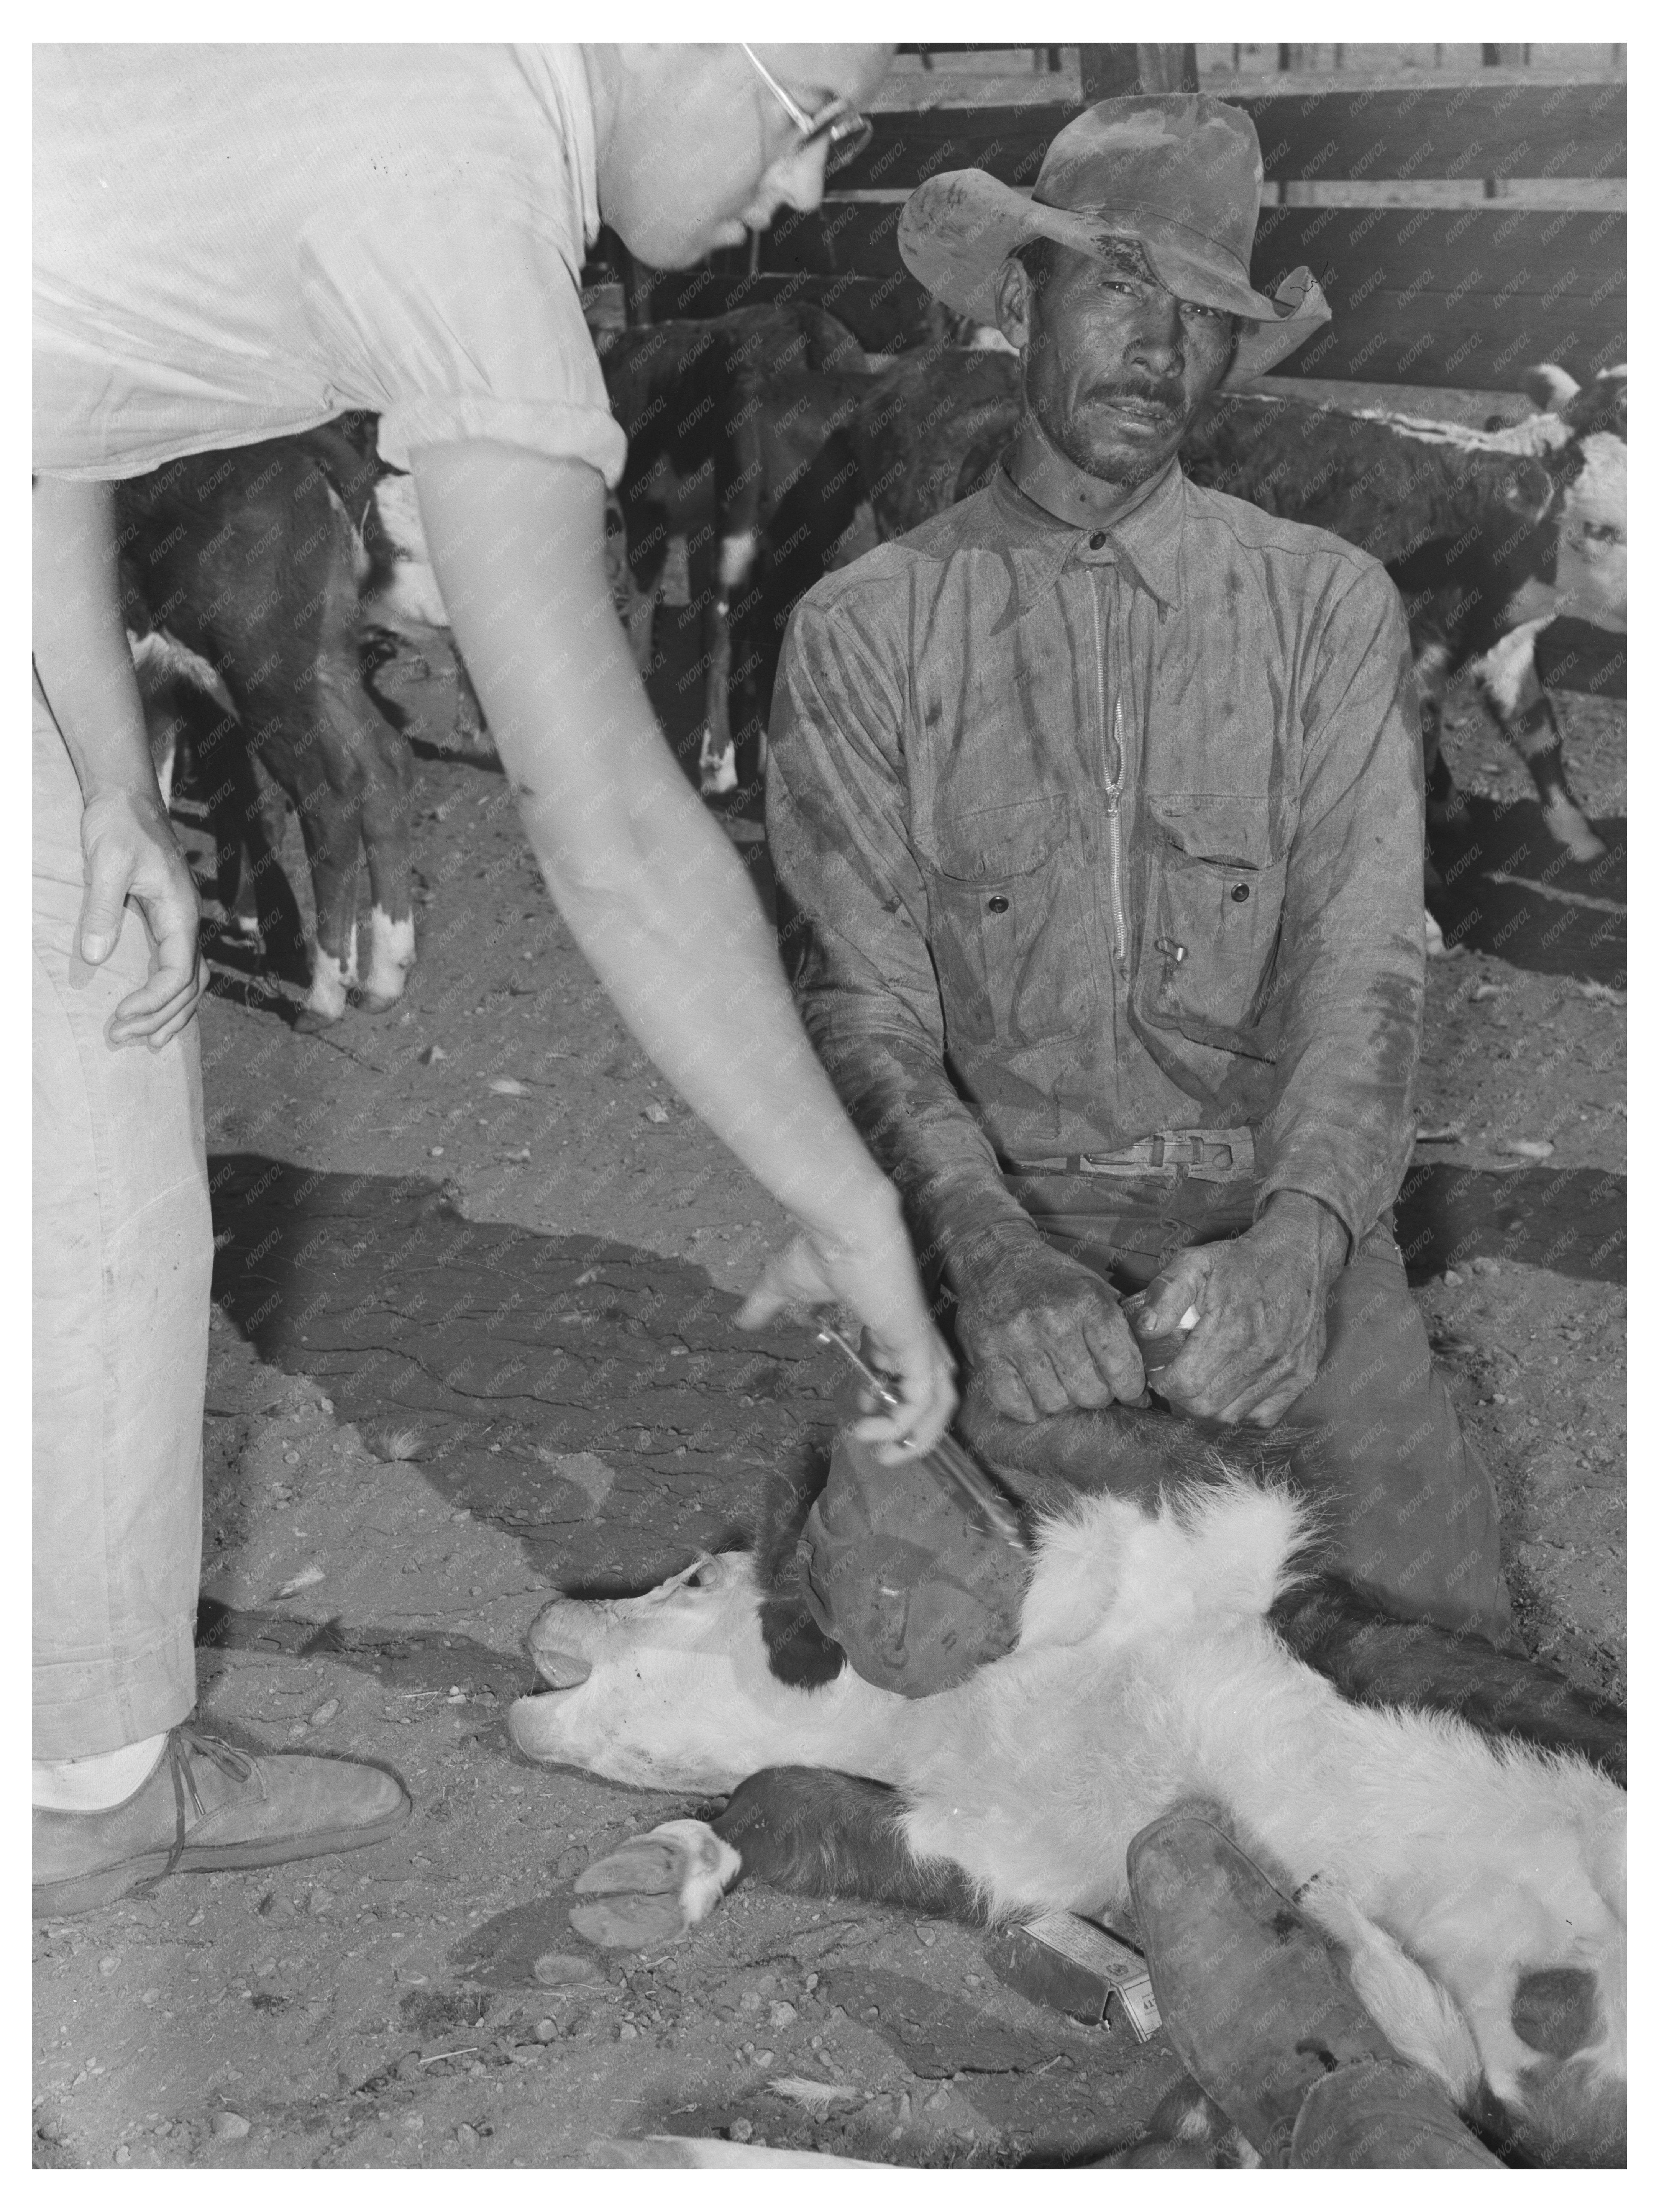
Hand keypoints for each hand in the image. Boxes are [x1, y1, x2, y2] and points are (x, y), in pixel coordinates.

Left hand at [79, 787, 206, 1049]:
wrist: (128, 798)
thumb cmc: (120, 825)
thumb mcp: (106, 863)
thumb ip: (103, 909)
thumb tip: (96, 956)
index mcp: (181, 913)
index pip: (178, 975)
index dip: (152, 1002)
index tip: (120, 1015)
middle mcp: (188, 923)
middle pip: (189, 988)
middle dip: (159, 1018)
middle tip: (120, 1036)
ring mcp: (181, 923)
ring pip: (191, 983)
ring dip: (171, 1015)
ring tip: (143, 1041)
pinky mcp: (168, 922)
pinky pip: (178, 969)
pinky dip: (169, 997)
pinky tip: (153, 1012)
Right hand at [738, 1210, 956, 1462]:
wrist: (844, 1226)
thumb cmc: (821, 1248)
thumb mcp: (785, 1285)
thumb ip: (767, 1306)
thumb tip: (741, 1320)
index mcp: (889, 1322)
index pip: (901, 1369)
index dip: (884, 1395)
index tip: (857, 1407)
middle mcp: (910, 1335)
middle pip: (930, 1392)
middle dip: (910, 1427)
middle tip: (879, 1449)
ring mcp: (919, 1342)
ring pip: (939, 1403)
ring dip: (916, 1437)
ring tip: (885, 1456)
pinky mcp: (918, 1346)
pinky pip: (923, 1400)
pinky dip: (904, 1426)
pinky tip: (871, 1434)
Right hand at [953, 1239, 1144, 1421]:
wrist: (995, 1256)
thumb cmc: (1052, 1278)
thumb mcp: (1095, 1288)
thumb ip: (1122, 1328)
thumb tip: (1146, 1382)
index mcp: (1087, 1301)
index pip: (1122, 1367)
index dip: (1131, 1389)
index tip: (1131, 1393)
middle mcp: (1052, 1320)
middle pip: (1090, 1393)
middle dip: (1097, 1395)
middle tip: (1092, 1384)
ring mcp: (1016, 1338)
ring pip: (1054, 1403)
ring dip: (1062, 1401)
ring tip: (1061, 1383)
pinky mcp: (986, 1352)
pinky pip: (1017, 1405)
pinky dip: (1030, 1408)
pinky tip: (1034, 1391)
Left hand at [1138, 1193, 1348, 1426]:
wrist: (1300, 1255)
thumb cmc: (1241, 1261)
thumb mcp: (1194, 1263)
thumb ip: (1166, 1295)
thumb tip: (1146, 1330)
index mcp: (1232, 1328)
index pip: (1187, 1384)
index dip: (1164, 1384)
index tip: (1160, 1371)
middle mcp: (1261, 1354)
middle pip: (1206, 1406)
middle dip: (1182, 1397)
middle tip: (1178, 1376)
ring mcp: (1285, 1369)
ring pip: (1232, 1414)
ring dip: (1210, 1404)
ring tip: (1204, 1379)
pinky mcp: (1301, 1376)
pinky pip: (1263, 1415)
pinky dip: (1243, 1407)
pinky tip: (1234, 1384)